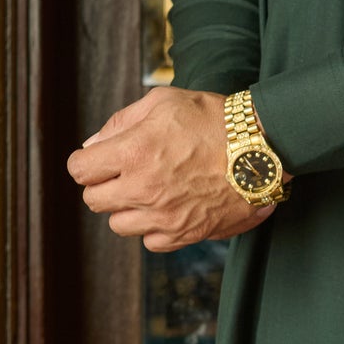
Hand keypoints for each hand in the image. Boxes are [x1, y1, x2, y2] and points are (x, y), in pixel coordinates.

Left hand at [65, 88, 282, 248]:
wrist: (263, 149)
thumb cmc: (216, 120)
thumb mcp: (164, 102)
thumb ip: (121, 122)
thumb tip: (93, 144)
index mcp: (133, 152)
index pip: (80, 169)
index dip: (86, 161)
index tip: (99, 158)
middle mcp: (143, 189)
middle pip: (93, 200)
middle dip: (103, 184)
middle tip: (125, 172)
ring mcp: (163, 216)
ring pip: (118, 225)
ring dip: (127, 208)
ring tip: (150, 190)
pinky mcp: (184, 234)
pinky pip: (150, 242)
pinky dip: (153, 228)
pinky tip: (169, 207)